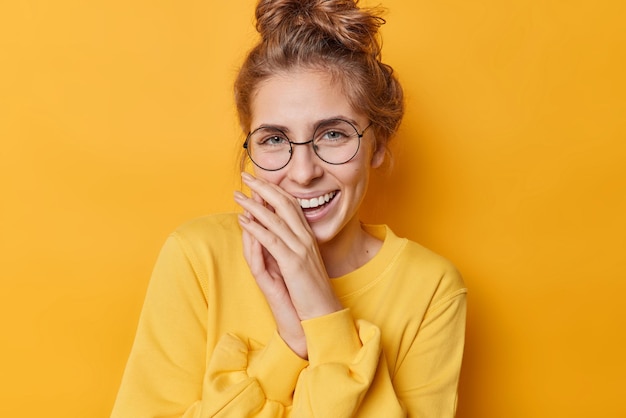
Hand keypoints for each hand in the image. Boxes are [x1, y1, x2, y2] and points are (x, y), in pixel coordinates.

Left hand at [234, 173, 342, 349]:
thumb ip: (287, 245)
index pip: (292, 204)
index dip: (275, 190)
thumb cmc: (310, 290)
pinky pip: (271, 240)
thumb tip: (271, 232)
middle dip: (264, 188)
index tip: (260, 180)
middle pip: (284, 204)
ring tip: (239, 196)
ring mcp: (300, 249)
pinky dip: (256, 228)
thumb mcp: (300, 262)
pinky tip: (243, 220)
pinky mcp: (293, 263)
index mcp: (308, 236)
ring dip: (254, 205)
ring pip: (275, 219)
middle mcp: (306, 238)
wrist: (323, 312)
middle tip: (246, 177)